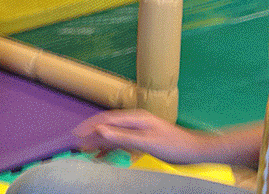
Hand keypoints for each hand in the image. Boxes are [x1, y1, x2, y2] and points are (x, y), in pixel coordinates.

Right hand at [73, 109, 206, 164]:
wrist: (196, 150)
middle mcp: (135, 121)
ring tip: (86, 152)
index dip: (90, 126)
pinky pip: (121, 142)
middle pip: (108, 126)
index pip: (106, 119)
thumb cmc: (175, 146)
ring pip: (113, 135)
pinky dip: (111, 148)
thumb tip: (100, 129)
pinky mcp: (142, 139)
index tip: (76, 134)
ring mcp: (138, 130)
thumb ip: (123, 136)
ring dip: (100, 142)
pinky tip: (103, 155)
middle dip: (92, 135)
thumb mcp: (147, 142)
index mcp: (135, 118)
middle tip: (78, 145)